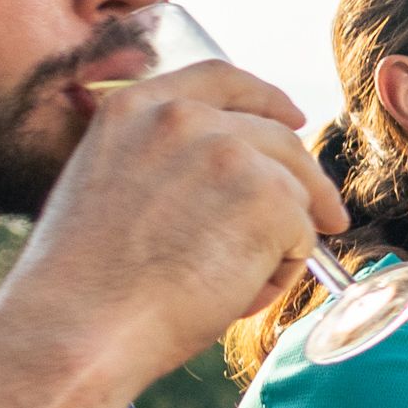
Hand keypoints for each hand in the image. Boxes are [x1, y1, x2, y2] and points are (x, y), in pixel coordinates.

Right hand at [0, 63, 345, 389]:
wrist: (77, 327)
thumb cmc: (84, 287)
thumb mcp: (108, 189)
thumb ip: (164, 166)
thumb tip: (232, 187)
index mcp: (135, 109)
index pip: (219, 79)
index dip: (265, 98)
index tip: (293, 117)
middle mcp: (185, 117)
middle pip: (277, 139)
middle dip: (306, 183)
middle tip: (329, 220)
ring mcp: (231, 153)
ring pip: (294, 195)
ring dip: (277, 244)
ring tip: (225, 288)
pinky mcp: (270, 199)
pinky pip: (302, 241)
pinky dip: (279, 276)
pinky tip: (231, 297)